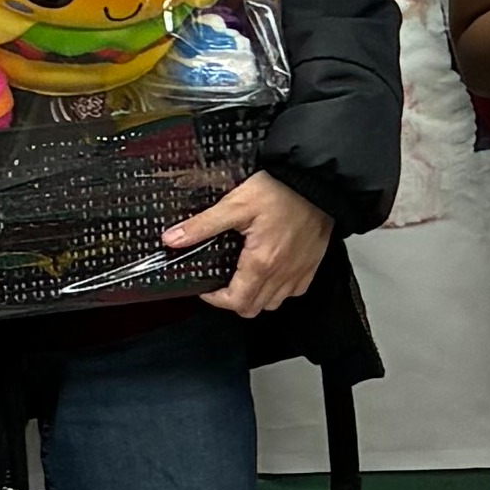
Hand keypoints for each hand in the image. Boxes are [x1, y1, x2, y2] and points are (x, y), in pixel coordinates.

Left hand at [165, 170, 332, 316]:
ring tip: (245, 276)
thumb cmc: (281, 190)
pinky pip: (294, 291)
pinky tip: (271, 270)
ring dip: (256, 296)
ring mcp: (299, 271)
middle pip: (253, 308)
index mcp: (261, 262)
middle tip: (223, 282)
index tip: (207, 287)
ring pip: (273, 303)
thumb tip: (172, 239)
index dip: (216, 300)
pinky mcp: (312, 264)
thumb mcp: (235, 204)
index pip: (236, 302)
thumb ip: (203, 225)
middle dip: (233, 300)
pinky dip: (279, 289)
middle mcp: (282, 273)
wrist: (317, 181)